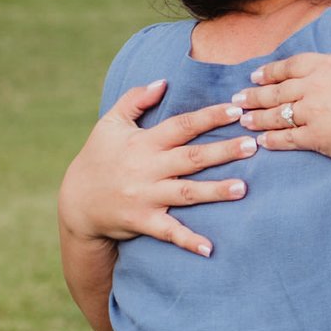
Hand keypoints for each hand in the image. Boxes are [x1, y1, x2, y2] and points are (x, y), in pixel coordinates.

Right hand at [59, 78, 258, 257]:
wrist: (76, 202)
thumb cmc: (98, 157)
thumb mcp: (109, 123)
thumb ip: (135, 99)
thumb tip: (163, 81)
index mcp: (144, 142)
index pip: (181, 126)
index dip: (209, 117)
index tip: (236, 110)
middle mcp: (147, 168)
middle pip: (190, 158)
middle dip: (222, 152)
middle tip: (253, 145)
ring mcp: (146, 196)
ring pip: (186, 193)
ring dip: (215, 191)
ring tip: (243, 188)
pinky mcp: (144, 221)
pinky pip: (169, 231)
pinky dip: (188, 240)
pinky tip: (210, 249)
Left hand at [231, 17, 330, 171]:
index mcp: (330, 65)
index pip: (292, 65)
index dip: (271, 70)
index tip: (256, 75)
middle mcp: (315, 87)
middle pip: (277, 89)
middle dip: (255, 94)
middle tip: (238, 100)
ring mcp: (311, 113)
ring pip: (276, 113)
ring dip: (257, 117)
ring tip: (242, 119)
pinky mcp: (314, 138)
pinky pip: (286, 138)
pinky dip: (271, 140)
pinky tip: (262, 142)